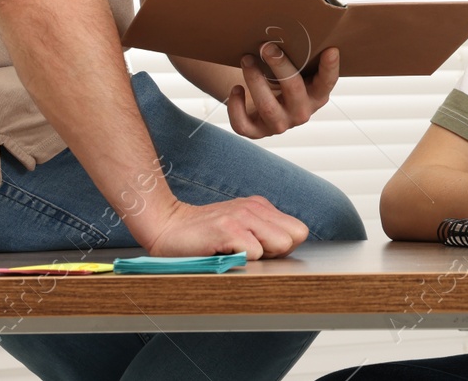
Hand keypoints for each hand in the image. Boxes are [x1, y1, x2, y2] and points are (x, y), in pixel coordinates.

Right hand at [139, 196, 308, 260]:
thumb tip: (287, 252)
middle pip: (295, 238)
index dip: (284, 247)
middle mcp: (254, 207)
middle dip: (277, 253)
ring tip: (236, 252)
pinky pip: (255, 253)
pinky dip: (242, 260)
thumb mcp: (239, 227)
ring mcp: (242, 216)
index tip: (262, 251)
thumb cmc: (204, 234)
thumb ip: (263, 234)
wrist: (167, 227)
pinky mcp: (228, 228)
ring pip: (280, 245)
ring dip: (261, 257)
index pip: (299, 230)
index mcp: (261, 206)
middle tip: (248, 253)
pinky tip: (223, 253)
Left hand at [226, 44, 338, 138]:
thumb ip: (299, 54)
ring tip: (246, 59)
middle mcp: (301, 112)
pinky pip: (243, 125)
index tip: (330, 49)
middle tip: (267, 46)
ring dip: (255, 80)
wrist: (262, 103)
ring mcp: (279, 124)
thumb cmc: (282, 78)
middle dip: (280, 66)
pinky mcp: (257, 132)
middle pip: (294, 90)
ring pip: (267, 106)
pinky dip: (236, 107)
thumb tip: (288, 24)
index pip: (327, 83)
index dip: (329, 68)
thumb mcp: (295, 69)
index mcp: (316, 95)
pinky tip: (236, 89)